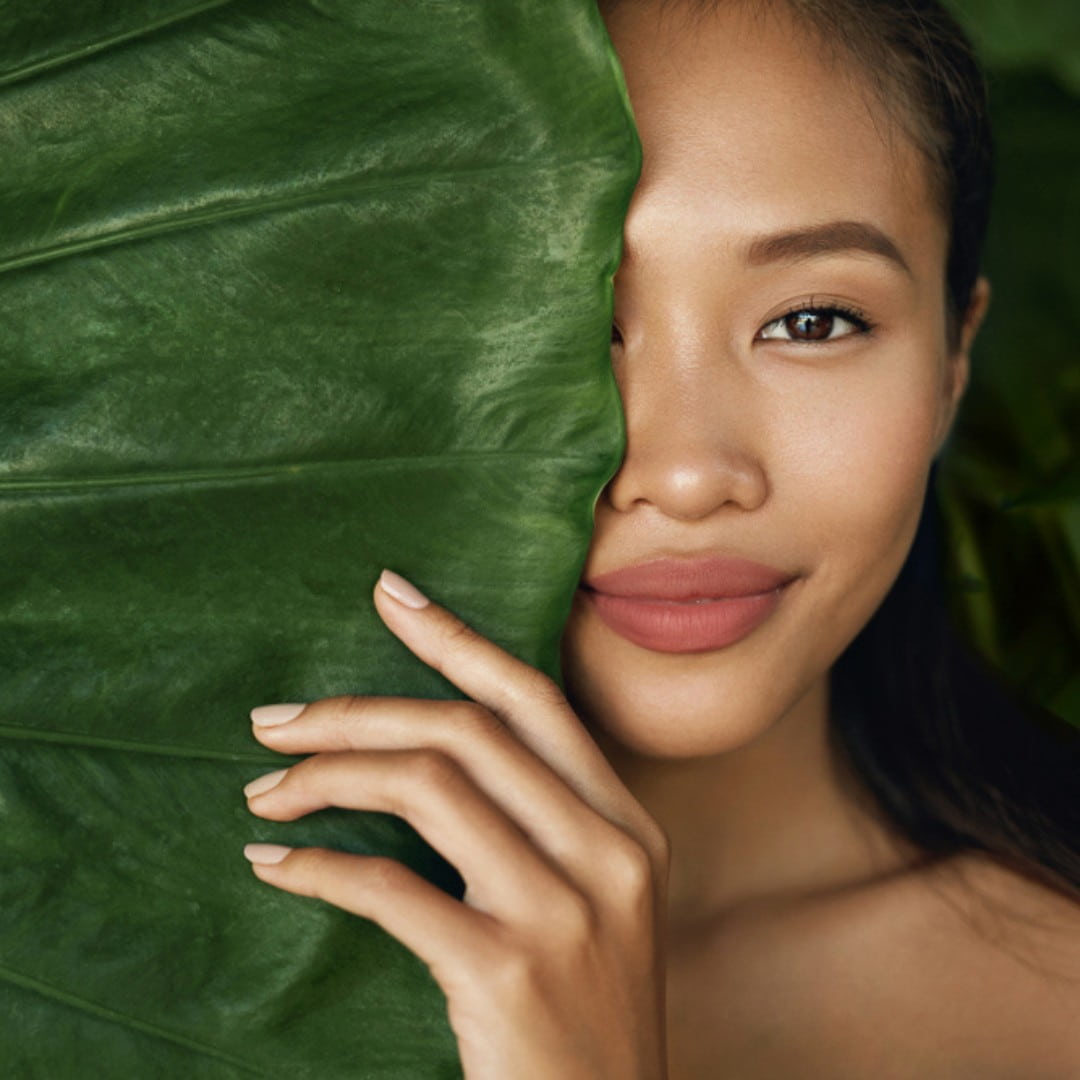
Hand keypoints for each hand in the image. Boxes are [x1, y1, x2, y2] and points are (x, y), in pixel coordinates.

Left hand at [242, 569, 670, 1079]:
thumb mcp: (595, 904)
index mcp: (629, 826)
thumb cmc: (585, 1019)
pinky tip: (275, 868)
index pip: (533, 700)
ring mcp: (563, 913)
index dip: (455, 639)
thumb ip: (541, 824)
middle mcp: (608, 854)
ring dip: (326, 779)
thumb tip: (431, 748)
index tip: (388, 595)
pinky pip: (390, 889)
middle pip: (466, 732)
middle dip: (355, 711)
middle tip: (275, 720)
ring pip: (426, 790)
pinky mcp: (507, 975)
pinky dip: (319, 868)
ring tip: (266, 793)